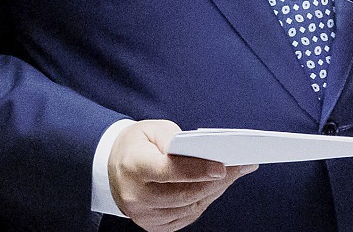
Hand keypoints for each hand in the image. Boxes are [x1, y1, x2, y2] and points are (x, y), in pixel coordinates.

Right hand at [108, 120, 258, 231]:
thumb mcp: (152, 130)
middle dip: (216, 180)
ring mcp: (143, 215)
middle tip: (241, 166)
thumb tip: (208, 153)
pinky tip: (217, 187)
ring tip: (235, 174)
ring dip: (215, 191)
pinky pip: (186, 217)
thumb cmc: (137, 144)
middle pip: (184, 193)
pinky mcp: (152, 226)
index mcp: (134, 167)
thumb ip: (176, 139)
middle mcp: (136, 196)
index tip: (222, 166)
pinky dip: (204, 201)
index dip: (196, 170)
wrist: (112, 168)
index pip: (169, 171)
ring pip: (189, 207)